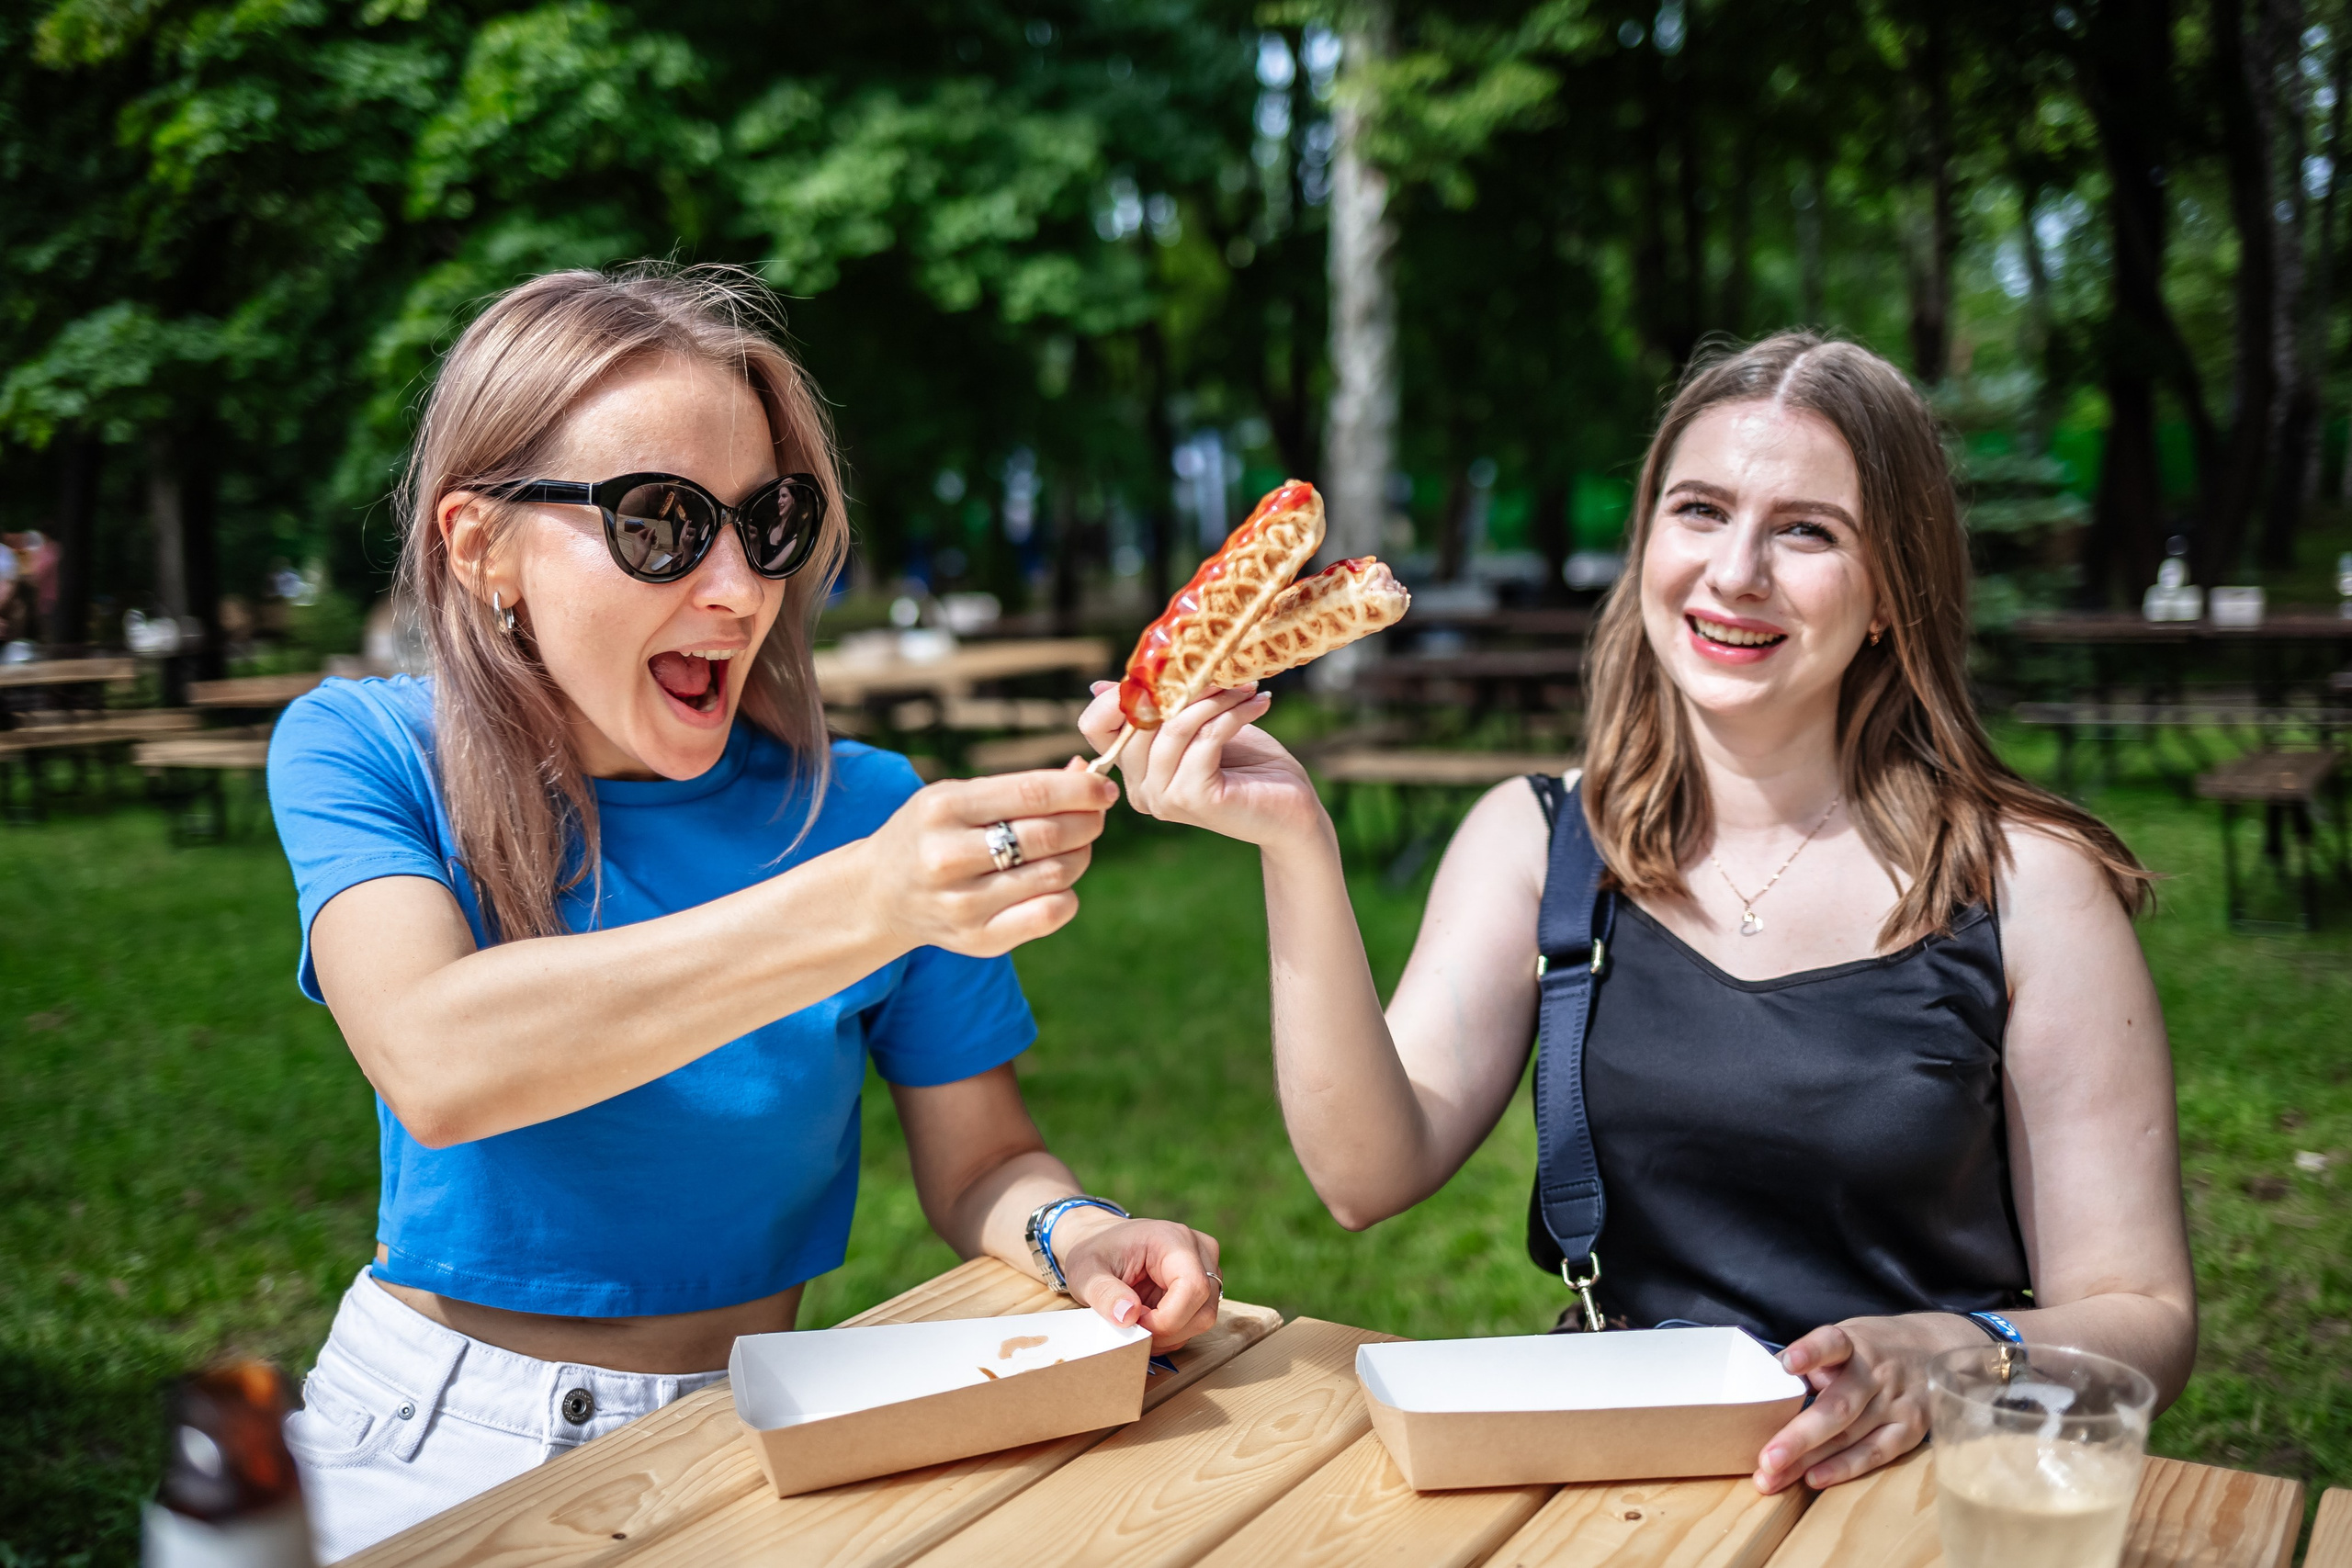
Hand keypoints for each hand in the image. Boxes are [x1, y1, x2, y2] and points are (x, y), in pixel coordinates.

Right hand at [863, 763, 1115, 957]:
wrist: (880, 894)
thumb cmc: (932, 834)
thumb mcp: (960, 797)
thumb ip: (1020, 787)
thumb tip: (1084, 771)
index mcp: (943, 808)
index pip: (1033, 794)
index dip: (1081, 789)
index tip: (1104, 786)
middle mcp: (948, 857)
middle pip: (1050, 836)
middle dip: (1088, 821)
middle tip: (1096, 814)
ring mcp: (963, 904)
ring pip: (1057, 875)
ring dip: (1080, 855)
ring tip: (1073, 845)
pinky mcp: (978, 939)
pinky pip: (1051, 914)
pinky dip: (1066, 894)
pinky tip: (1053, 882)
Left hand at [1050, 1210, 1223, 1351]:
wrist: (1102, 1243)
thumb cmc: (1097, 1252)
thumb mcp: (1086, 1272)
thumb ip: (1104, 1293)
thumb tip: (1128, 1316)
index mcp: (1173, 1238)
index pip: (1193, 1287)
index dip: (1166, 1318)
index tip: (1134, 1321)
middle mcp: (1199, 1250)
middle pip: (1202, 1309)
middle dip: (1165, 1329)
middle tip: (1131, 1322)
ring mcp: (1206, 1268)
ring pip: (1203, 1319)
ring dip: (1168, 1333)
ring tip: (1137, 1319)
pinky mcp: (1204, 1285)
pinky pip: (1197, 1321)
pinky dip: (1172, 1332)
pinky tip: (1148, 1320)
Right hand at [1078, 682, 1325, 849]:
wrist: (1294, 811)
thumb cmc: (1250, 765)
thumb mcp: (1199, 725)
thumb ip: (1157, 708)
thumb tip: (1100, 685)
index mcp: (1134, 772)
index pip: (1095, 727)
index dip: (1120, 693)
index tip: (1165, 670)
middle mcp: (1141, 790)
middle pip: (1138, 719)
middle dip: (1183, 686)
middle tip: (1225, 673)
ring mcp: (1163, 798)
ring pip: (1174, 726)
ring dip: (1215, 699)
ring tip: (1247, 689)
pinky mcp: (1193, 798)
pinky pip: (1205, 738)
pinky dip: (1233, 714)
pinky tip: (1259, 705)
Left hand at [1754, 1314, 1982, 1491]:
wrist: (1938, 1349)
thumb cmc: (1873, 1348)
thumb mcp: (1844, 1338)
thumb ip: (1807, 1359)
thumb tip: (1759, 1375)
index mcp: (1854, 1343)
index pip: (1832, 1343)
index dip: (1810, 1352)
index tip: (1789, 1364)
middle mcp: (1877, 1373)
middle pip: (1837, 1407)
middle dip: (1799, 1436)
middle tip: (1766, 1459)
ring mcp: (1897, 1403)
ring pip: (1849, 1436)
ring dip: (1808, 1461)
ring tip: (1773, 1477)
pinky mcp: (1911, 1429)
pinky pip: (1874, 1453)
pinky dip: (1842, 1468)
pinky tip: (1813, 1479)